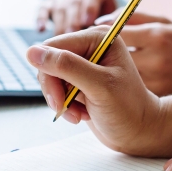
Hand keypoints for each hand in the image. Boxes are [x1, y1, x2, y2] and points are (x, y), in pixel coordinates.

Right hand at [26, 26, 170, 156]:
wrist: (139, 132)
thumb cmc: (129, 109)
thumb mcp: (99, 86)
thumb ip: (67, 67)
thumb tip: (32, 52)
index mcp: (98, 37)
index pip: (55, 46)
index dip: (50, 72)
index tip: (59, 99)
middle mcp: (90, 46)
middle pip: (49, 61)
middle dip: (54, 89)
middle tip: (66, 109)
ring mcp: (84, 64)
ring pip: (49, 76)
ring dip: (59, 100)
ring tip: (78, 114)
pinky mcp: (78, 81)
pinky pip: (55, 89)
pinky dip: (64, 105)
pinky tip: (81, 113)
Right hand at [37, 0, 116, 33]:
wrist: (90, 6)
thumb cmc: (107, 17)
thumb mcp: (114, 15)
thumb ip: (112, 20)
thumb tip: (105, 25)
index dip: (90, 5)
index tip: (88, 21)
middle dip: (73, 18)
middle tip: (73, 34)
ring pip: (60, 4)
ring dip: (60, 23)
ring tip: (62, 41)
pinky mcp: (51, 2)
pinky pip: (44, 7)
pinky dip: (41, 18)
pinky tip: (41, 30)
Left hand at [95, 11, 171, 95]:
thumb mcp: (166, 24)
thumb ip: (134, 19)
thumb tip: (102, 19)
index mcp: (158, 37)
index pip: (115, 32)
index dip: (97, 34)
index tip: (89, 36)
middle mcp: (156, 60)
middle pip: (111, 57)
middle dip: (94, 55)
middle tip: (84, 54)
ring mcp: (155, 82)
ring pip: (115, 76)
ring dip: (101, 72)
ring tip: (96, 69)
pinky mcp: (154, 98)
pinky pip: (125, 90)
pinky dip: (114, 86)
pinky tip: (112, 84)